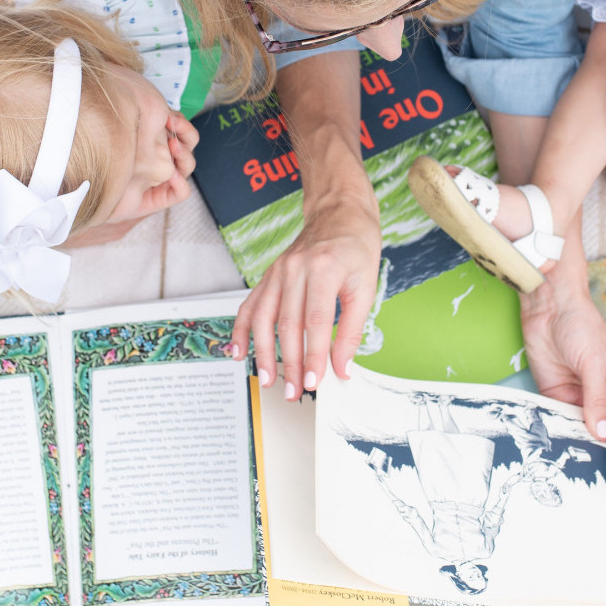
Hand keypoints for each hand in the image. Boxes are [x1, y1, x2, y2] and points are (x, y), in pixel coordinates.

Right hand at [228, 191, 380, 399]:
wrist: (338, 214)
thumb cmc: (357, 249)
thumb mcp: (366, 288)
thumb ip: (353, 330)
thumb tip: (342, 368)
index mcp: (324, 269)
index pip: (316, 321)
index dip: (313, 354)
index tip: (313, 381)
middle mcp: (295, 270)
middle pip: (287, 324)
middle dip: (289, 362)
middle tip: (292, 392)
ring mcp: (278, 272)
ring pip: (263, 318)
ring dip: (263, 353)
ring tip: (268, 380)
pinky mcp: (269, 276)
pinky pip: (249, 306)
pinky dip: (241, 331)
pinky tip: (239, 353)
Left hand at [520, 261, 605, 439]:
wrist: (549, 305)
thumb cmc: (581, 324)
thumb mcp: (593, 363)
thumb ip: (596, 399)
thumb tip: (604, 433)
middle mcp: (599, 392)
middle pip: (599, 424)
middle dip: (595, 439)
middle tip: (592, 461)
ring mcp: (576, 394)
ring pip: (576, 424)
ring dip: (573, 435)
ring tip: (573, 454)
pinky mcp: (553, 393)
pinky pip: (555, 415)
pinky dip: (554, 425)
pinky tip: (553, 438)